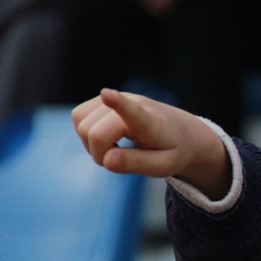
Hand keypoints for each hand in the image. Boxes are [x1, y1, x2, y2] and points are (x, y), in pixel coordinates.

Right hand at [72, 88, 230, 198]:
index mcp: (151, 122)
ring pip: (81, 124)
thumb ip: (135, 164)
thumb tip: (107, 160)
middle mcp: (132, 103)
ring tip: (118, 149)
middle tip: (122, 160)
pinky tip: (108, 139)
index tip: (107, 94)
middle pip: (93, 133)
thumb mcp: (162, 166)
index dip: (118, 104)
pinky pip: (78, 117)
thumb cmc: (172, 151)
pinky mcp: (102, 98)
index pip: (133, 112)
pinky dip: (87, 134)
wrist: (182, 132)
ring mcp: (116, 97)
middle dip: (99, 154)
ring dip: (92, 144)